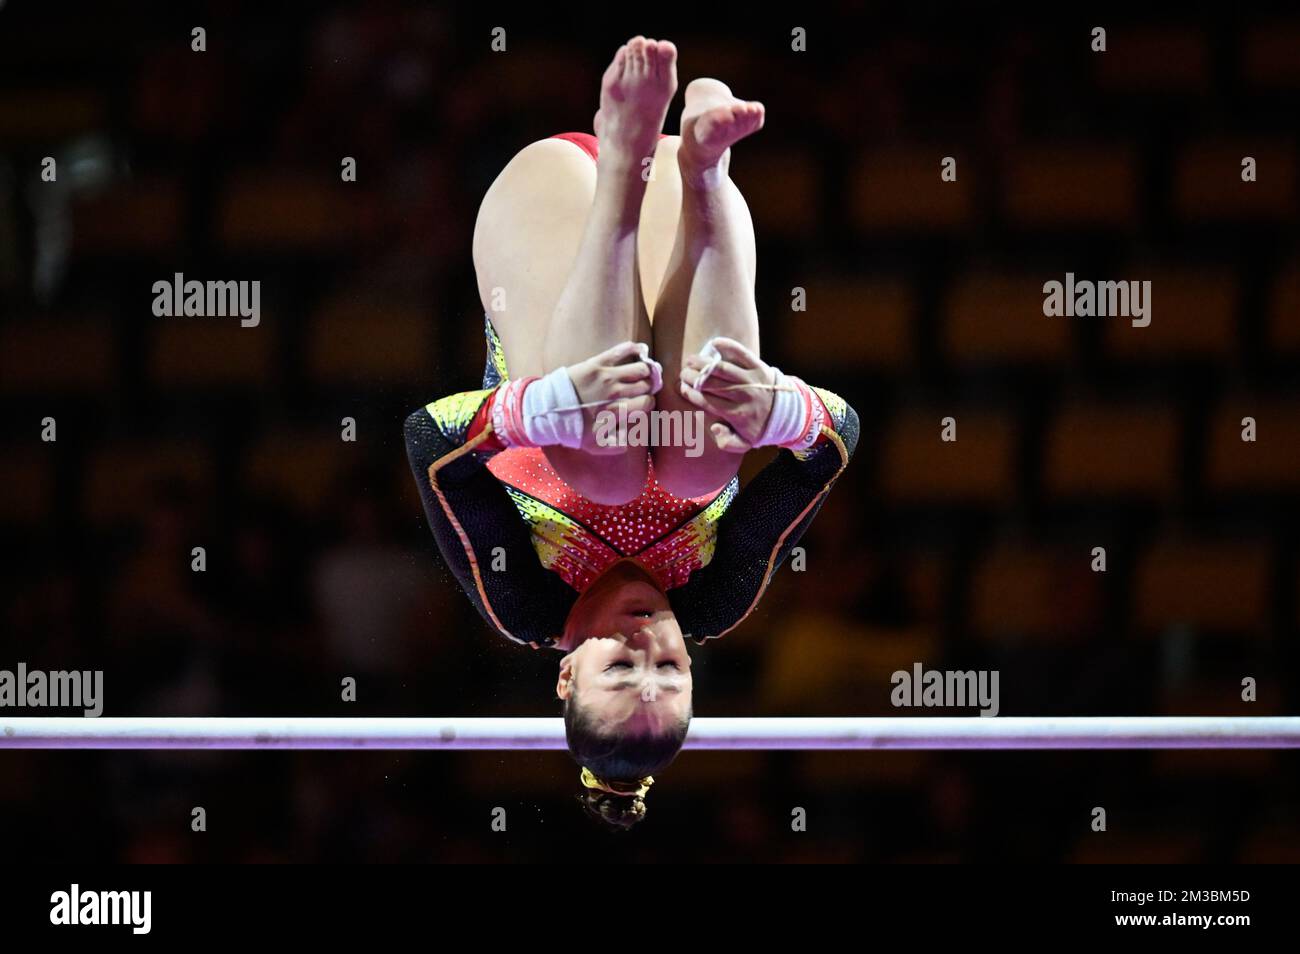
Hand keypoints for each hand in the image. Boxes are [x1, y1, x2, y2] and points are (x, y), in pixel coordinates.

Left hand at [564, 340, 660, 454]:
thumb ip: (618, 444)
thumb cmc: (572, 429)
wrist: (547, 410)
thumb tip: (635, 436)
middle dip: (649, 387)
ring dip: (646, 370)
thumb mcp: (596, 445)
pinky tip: (641, 351)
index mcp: (617, 412)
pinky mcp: (596, 363)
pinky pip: (620, 351)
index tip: (643, 402)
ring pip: (640, 368)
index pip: (647, 403)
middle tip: (646, 387)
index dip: (648, 402)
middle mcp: (615, 392)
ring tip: (645, 372)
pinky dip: (634, 349)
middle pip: (647, 385)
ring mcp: (606, 376)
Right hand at [678, 336, 775, 453]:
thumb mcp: (745, 443)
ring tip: (691, 360)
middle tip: (683, 374)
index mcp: (737, 414)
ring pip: (721, 368)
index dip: (691, 393)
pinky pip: (742, 353)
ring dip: (703, 363)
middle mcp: (743, 395)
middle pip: (711, 384)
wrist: (788, 413)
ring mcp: (751, 379)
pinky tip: (714, 343)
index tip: (682, 388)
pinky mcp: (759, 366)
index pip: (707, 401)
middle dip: (693, 378)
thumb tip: (714, 427)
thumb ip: (726, 442)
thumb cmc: (760, 427)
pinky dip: (728, 346)